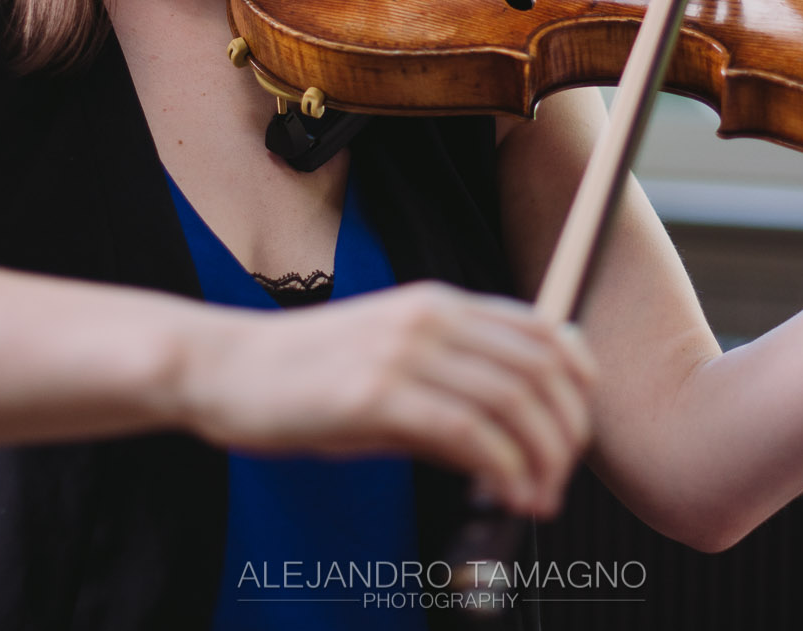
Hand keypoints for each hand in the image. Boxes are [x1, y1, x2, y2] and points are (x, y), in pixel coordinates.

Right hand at [178, 281, 595, 516]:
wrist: (223, 368)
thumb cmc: (302, 375)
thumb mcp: (387, 364)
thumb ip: (449, 387)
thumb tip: (510, 441)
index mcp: (436, 304)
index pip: (542, 330)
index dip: (578, 381)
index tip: (577, 428)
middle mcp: (430, 318)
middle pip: (540, 370)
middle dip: (567, 432)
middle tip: (561, 479)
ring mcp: (404, 353)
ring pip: (513, 401)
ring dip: (542, 459)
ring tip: (538, 499)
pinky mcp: (377, 394)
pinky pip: (468, 432)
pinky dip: (504, 469)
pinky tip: (507, 495)